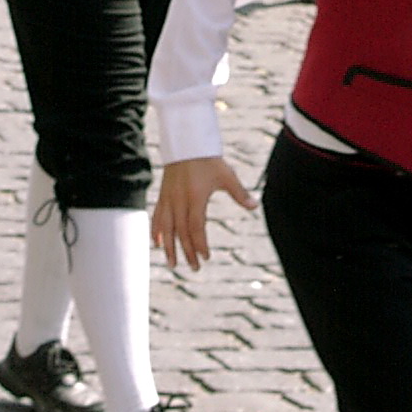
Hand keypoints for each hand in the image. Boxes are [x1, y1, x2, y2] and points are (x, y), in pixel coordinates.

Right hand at [151, 157, 256, 271]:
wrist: (186, 143)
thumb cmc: (208, 160)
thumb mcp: (226, 175)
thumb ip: (239, 193)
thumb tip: (255, 206)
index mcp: (195, 197)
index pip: (196, 227)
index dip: (199, 243)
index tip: (205, 257)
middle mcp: (179, 200)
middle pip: (181, 232)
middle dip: (187, 252)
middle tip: (194, 268)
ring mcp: (169, 198)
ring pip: (166, 227)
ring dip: (168, 247)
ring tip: (171, 264)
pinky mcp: (163, 195)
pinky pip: (157, 216)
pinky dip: (156, 231)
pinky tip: (157, 244)